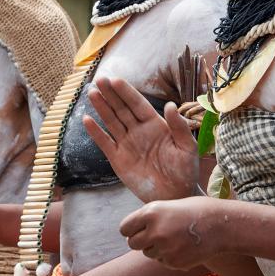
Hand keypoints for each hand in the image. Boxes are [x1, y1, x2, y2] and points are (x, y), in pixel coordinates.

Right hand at [84, 77, 201, 201]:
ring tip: (91, 93)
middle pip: (121, 109)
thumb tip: (170, 105)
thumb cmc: (185, 171)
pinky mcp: (118, 159)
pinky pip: (105, 143)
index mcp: (155, 125)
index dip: (127, 92)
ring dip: (101, 107)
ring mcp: (127, 144)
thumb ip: (179, 127)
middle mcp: (139, 131)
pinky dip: (95, 132)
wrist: (175, 196)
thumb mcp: (187, 148)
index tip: (116, 80)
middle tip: (99, 79)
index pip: (138, 104)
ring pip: (111, 122)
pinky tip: (87, 120)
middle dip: (111, 94)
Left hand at [119, 196, 224, 268]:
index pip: (124, 228)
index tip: (137, 229)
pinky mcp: (174, 263)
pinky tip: (184, 247)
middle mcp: (154, 231)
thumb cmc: (195, 211)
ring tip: (175, 238)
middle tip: (155, 236)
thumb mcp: (167, 206)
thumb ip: (148, 218)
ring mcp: (164, 249)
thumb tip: (130, 231)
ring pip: (148, 253)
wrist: (221, 225)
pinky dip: (170, 256)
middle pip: (132, 243)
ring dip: (156, 248)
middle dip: (141, 240)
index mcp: (150, 213)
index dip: (131, 229)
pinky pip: (163, 261)